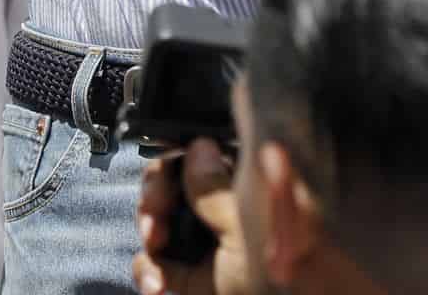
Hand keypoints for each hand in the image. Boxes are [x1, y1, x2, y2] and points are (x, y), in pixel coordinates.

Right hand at [132, 140, 252, 294]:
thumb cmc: (279, 277)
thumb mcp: (246, 231)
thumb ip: (216, 190)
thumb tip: (198, 146)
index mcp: (248, 184)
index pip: (204, 151)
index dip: (178, 157)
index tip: (168, 175)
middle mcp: (224, 207)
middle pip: (172, 181)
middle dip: (155, 197)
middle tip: (155, 217)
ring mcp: (206, 243)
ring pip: (158, 220)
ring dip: (149, 233)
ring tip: (155, 246)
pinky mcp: (190, 277)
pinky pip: (155, 263)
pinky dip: (148, 271)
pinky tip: (156, 286)